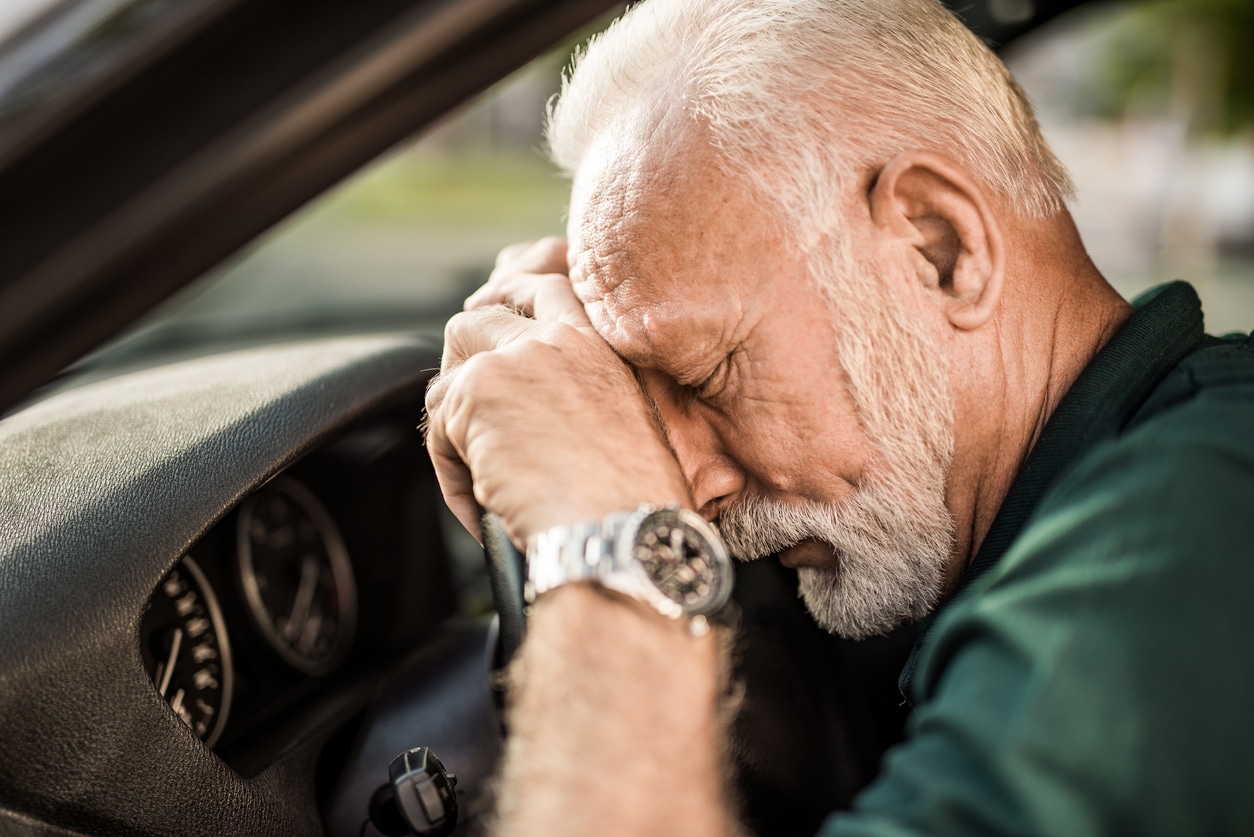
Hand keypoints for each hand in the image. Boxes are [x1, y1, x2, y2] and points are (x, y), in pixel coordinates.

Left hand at [424, 238, 691, 544]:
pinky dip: (452, 476)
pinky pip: (438, 433)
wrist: (622, 532)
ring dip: (455, 435)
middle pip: (475, 323)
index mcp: (600, 346)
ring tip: (486, 486)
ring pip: (446, 384)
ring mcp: (512, 361)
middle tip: (463, 421)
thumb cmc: (634, 508)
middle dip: (458, 368)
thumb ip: (578, 399)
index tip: (488, 317)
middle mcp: (557, 340)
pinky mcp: (475, 394)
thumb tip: (526, 413)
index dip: (508, 300)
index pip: (546, 290)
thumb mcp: (623, 431)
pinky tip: (484, 507)